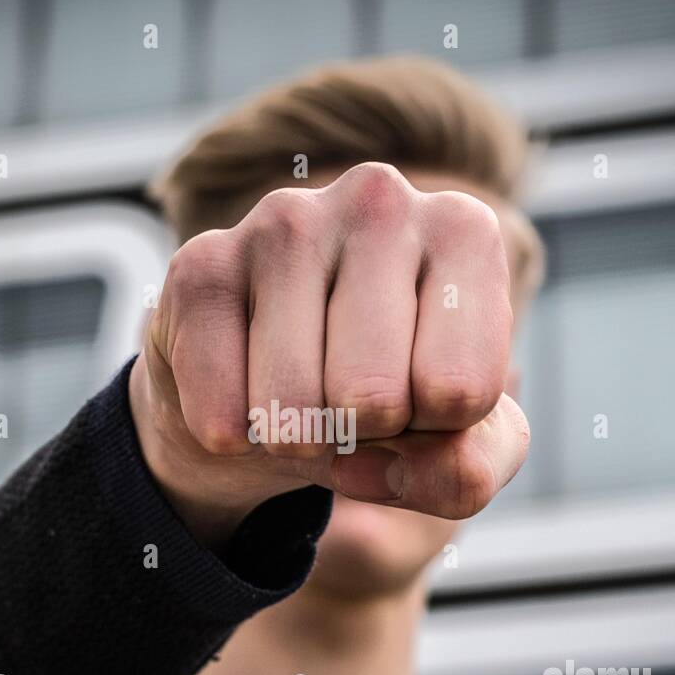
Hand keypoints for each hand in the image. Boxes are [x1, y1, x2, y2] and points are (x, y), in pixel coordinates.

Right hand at [129, 161, 529, 548]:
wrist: (263, 392)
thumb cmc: (383, 395)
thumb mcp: (456, 443)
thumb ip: (473, 471)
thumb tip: (430, 473)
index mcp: (464, 232)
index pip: (462, 392)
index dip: (433, 429)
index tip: (417, 393)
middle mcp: (379, 201)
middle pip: (375, 399)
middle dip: (359, 434)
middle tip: (349, 401)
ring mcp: (283, 221)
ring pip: (293, 410)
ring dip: (295, 440)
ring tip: (301, 395)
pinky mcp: (200, 262)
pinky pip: (221, 414)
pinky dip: (232, 437)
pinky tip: (242, 387)